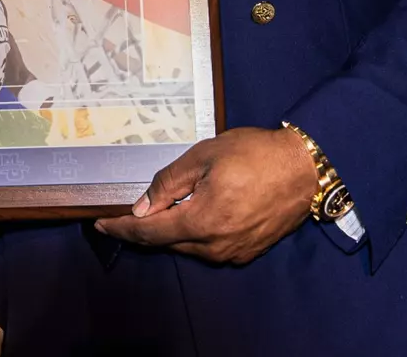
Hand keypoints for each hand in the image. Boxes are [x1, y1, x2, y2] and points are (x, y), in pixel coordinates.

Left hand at [95, 126, 315, 265]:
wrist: (305, 168)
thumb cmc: (255, 154)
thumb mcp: (204, 157)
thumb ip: (168, 183)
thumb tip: (142, 207)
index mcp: (202, 221)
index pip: (149, 232)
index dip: (121, 228)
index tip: (101, 223)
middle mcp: (215, 246)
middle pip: (167, 242)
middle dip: (144, 228)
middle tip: (126, 211)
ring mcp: (233, 252)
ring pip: (188, 246)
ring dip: (170, 229)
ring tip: (162, 207)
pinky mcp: (247, 251)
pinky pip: (209, 246)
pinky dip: (194, 232)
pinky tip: (194, 212)